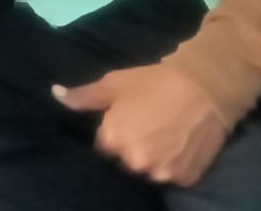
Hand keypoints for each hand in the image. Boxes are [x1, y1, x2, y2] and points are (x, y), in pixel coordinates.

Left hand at [53, 64, 228, 186]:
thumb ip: (84, 96)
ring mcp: (161, 173)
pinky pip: (173, 176)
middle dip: (132, 148)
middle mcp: (134, 162)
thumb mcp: (115, 84)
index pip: (103, 147)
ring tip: (165, 135)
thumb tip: (55, 94)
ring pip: (149, 171)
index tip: (126, 121)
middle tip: (148, 126)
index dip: (114, 133)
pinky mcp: (185, 179)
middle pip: (126, 162)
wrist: (205, 87)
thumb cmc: (155, 82)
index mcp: (113, 140)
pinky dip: (175, 165)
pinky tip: (180, 145)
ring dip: (153, 159)